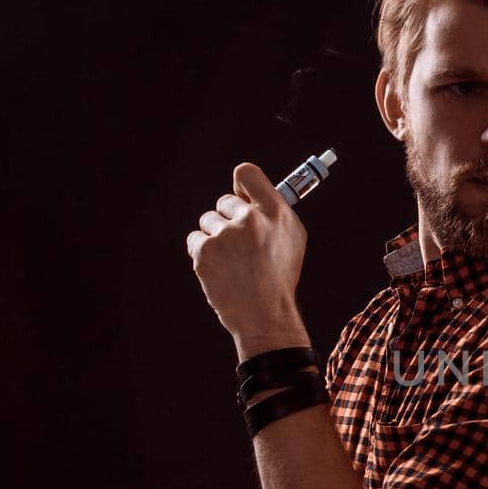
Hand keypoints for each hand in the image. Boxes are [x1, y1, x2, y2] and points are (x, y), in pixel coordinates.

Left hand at [185, 162, 307, 339]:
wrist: (265, 314)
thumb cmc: (279, 278)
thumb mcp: (292, 239)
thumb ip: (274, 213)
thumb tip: (251, 196)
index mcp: (275, 212)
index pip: (247, 174)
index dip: (240, 185)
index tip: (240, 196)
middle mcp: (250, 220)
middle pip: (224, 201)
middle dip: (228, 219)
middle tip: (240, 245)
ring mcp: (224, 236)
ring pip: (208, 221)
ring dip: (214, 237)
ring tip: (232, 261)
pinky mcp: (205, 253)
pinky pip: (195, 240)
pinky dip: (203, 253)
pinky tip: (220, 269)